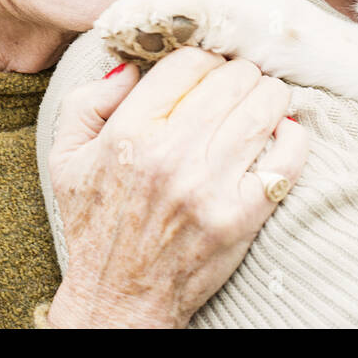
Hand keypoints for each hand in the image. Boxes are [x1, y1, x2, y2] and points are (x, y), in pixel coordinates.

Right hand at [45, 47, 307, 327]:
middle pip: (233, 78)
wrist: (119, 298)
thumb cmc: (94, 224)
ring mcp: (210, 185)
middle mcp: (171, 154)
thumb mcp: (65, 157)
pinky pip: (288, 156)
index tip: (205, 73)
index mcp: (129, 133)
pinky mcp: (242, 215)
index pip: (189, 62)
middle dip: (239, 74)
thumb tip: (130, 67)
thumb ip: (88, 102)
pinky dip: (292, 137)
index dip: (203, 59)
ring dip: (269, 96)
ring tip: (261, 103)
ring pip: (264, 106)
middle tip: (237, 86)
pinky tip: (279, 136)